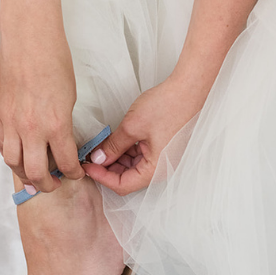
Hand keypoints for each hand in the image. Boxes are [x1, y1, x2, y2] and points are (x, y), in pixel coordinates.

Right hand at [0, 20, 79, 193]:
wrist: (28, 42)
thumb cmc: (54, 62)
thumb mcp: (68, 98)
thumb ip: (62, 125)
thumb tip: (59, 142)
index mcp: (56, 125)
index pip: (65, 163)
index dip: (73, 173)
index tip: (75, 173)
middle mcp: (31, 129)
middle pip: (35, 172)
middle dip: (47, 184)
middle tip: (53, 184)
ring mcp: (11, 123)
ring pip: (13, 163)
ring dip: (24, 174)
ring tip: (32, 175)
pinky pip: (1, 145)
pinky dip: (9, 155)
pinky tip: (16, 155)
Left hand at [83, 75, 207, 194]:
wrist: (189, 89)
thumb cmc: (167, 106)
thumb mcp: (132, 126)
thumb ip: (113, 146)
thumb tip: (98, 159)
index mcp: (157, 169)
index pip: (123, 185)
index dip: (101, 177)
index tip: (86, 166)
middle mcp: (163, 168)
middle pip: (129, 178)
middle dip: (107, 168)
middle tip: (90, 156)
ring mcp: (164, 159)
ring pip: (134, 167)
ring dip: (117, 159)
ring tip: (101, 146)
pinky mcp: (164, 148)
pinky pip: (142, 156)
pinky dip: (127, 151)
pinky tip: (115, 141)